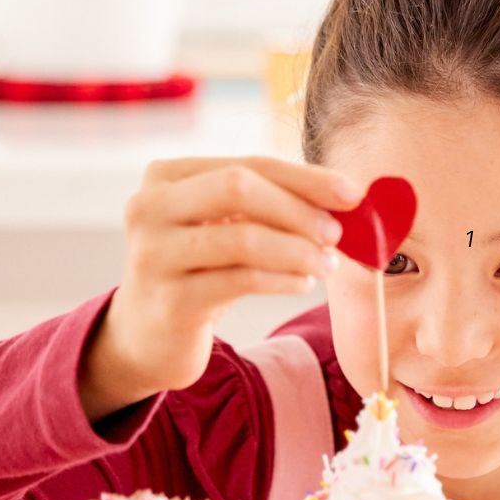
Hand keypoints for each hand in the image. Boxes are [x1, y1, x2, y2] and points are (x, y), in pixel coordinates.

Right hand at [78, 155, 362, 421]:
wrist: (147, 336)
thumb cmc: (199, 271)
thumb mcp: (225, 227)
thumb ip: (270, 205)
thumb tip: (345, 197)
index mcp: (166, 176)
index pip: (248, 163)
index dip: (305, 177)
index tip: (352, 193)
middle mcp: (150, 207)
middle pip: (239, 188)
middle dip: (298, 209)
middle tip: (336, 233)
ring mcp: (154, 254)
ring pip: (243, 238)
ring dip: (297, 250)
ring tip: (326, 264)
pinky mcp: (170, 301)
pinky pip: (241, 281)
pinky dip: (283, 279)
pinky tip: (302, 283)